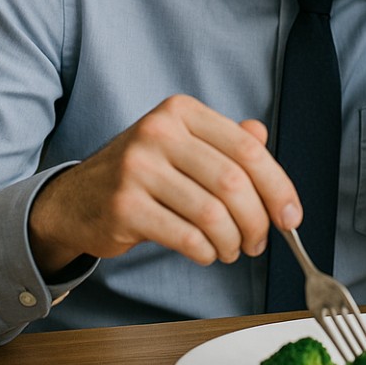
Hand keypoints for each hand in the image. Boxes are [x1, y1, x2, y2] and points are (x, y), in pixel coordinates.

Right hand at [27, 95, 300, 275]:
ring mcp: (137, 168)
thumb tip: (264, 137)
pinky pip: (185, 236)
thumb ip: (225, 140)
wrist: (73, 200)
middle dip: (257, 220)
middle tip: (259, 242)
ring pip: (212, 213)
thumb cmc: (141, 173)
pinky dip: (206, 251)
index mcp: (182, 111)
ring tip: (232, 250)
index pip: (247, 149)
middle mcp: (159, 132)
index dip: (278, 186)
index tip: (291, 216)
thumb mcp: (182, 145)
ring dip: (232, 241)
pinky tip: (207, 253)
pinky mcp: (123, 206)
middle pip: (233, 182)